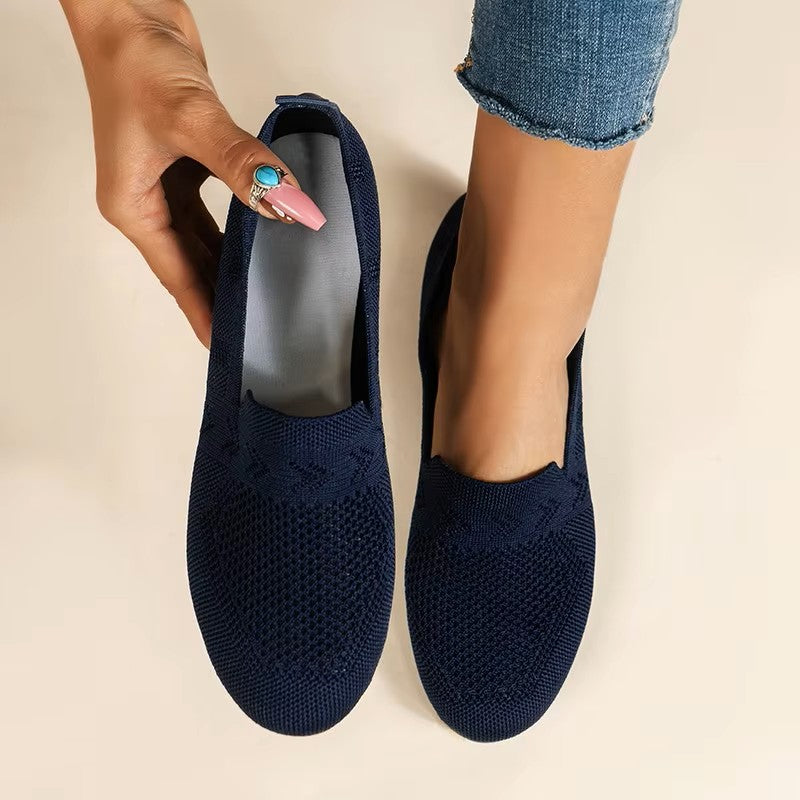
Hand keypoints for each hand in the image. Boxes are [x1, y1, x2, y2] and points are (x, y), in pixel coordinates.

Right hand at [61, 0, 319, 346]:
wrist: (133, 8)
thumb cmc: (137, 62)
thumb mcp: (192, 123)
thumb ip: (244, 168)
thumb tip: (289, 207)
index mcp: (134, 207)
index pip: (178, 276)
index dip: (205, 313)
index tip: (228, 349)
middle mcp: (150, 201)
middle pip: (192, 265)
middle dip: (222, 297)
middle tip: (258, 330)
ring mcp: (170, 182)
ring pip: (208, 240)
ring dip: (235, 265)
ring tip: (266, 297)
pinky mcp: (191, 161)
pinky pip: (221, 207)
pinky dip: (244, 225)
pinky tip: (267, 241)